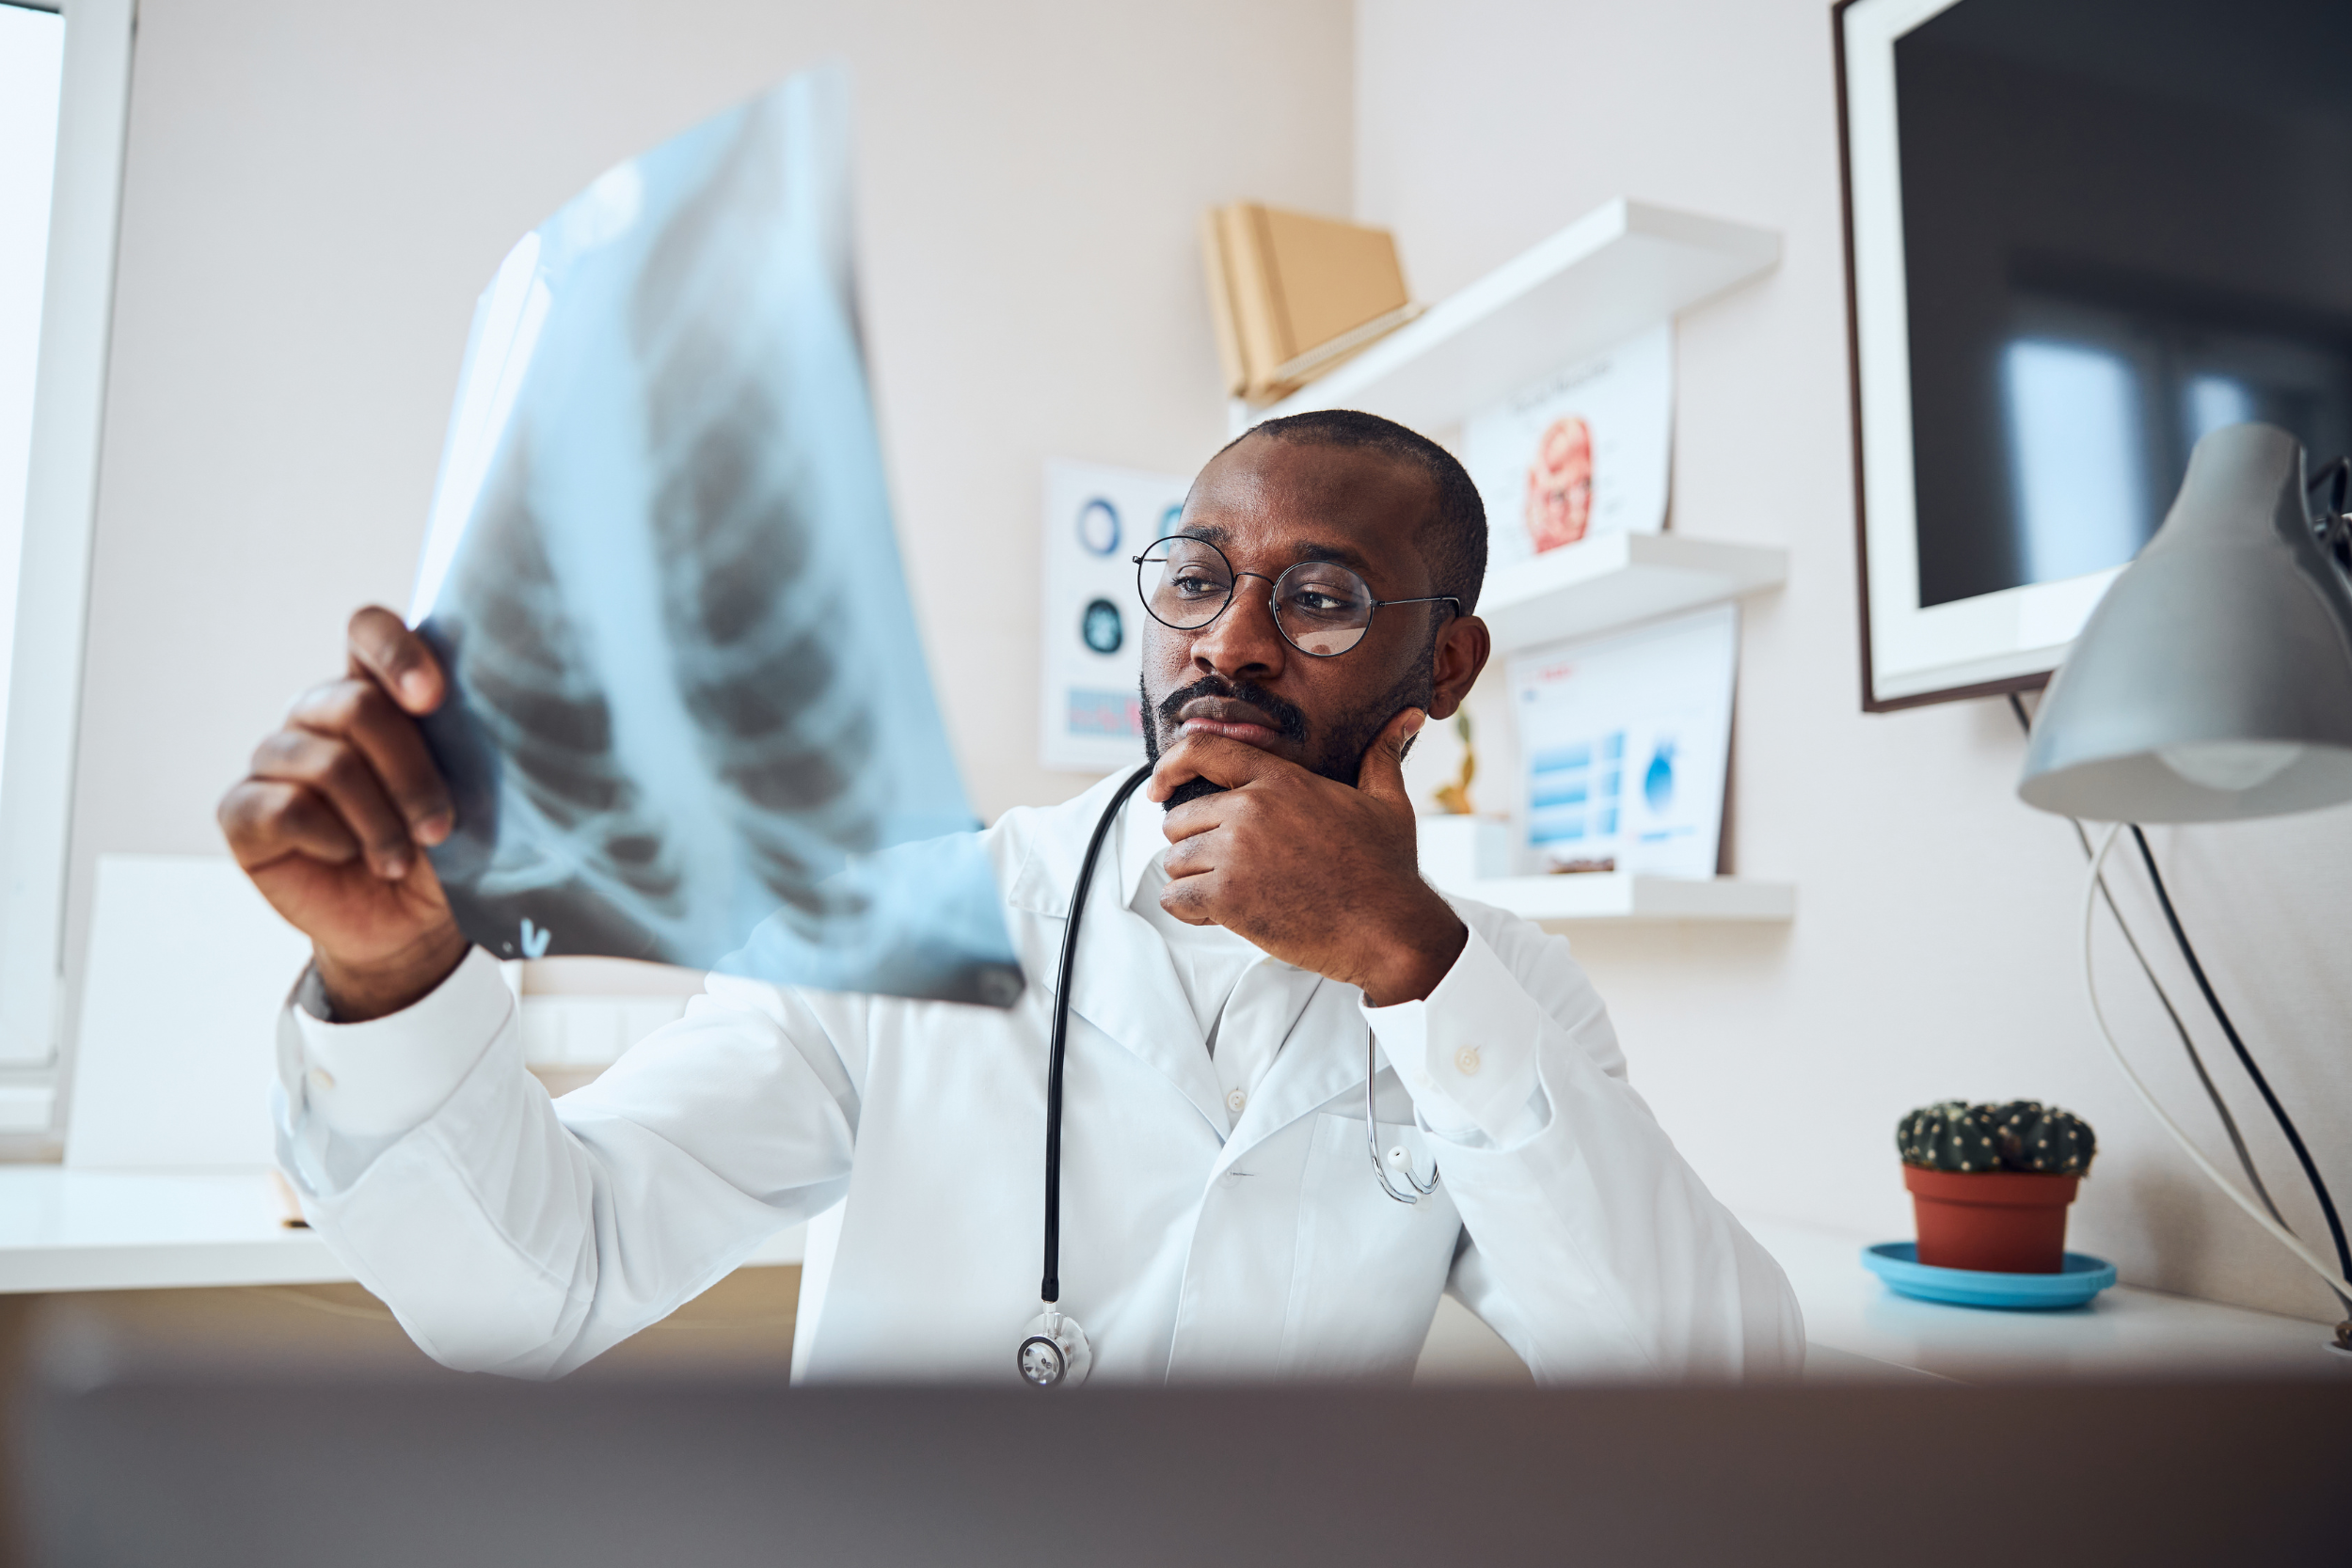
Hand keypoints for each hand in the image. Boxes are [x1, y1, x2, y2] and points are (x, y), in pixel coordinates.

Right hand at [216, 607, 468, 1019]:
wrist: (410, 927)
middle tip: (442, 829)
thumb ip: (471, 744)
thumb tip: (509, 710)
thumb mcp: (473, 796)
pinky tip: (349, 858)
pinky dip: (331, 840)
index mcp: (377, 691)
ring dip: (380, 821)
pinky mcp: (244, 810)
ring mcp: (276, 759)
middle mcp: (319, 714)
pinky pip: (283, 807)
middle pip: (356, 706)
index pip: (367, 631)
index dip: (395, 651)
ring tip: (401, 859)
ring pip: (327, 763)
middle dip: (412, 773)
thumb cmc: (445, 851)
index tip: (433, 697)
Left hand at [1147, 708, 1466, 1005]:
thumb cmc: (1388, 870)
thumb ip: (1382, 754)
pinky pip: (1175, 898)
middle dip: (1195, 844)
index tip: (1157, 787)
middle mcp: (1250, 810)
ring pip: (1175, 860)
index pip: (1202, 750)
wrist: (1389, 929)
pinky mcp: (1227, 897)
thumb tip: (1405, 718)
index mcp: (1280, 780)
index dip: (1169, 767)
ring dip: (1193, 879)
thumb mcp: (1387, 802)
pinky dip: (1189, 910)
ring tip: (1231, 893)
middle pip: (1179, 818)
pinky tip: (1219, 915)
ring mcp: (1235, 853)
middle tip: (1228, 867)